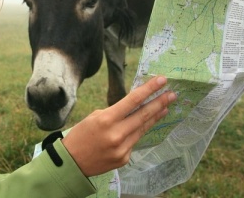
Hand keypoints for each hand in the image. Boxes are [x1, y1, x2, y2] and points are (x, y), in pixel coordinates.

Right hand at [61, 76, 175, 176]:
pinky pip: (134, 141)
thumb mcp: (93, 117)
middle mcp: (117, 134)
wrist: (72, 162)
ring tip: (165, 107)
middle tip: (171, 94)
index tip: (161, 80)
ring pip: (142, 128)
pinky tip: (141, 126)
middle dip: (159, 103)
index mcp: (106, 120)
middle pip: (143, 115)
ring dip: (155, 117)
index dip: (149, 89)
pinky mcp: (124, 158)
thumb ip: (114, 113)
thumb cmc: (80, 135)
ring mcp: (122, 148)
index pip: (132, 101)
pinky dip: (138, 132)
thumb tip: (133, 108)